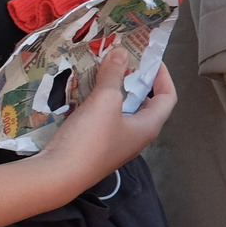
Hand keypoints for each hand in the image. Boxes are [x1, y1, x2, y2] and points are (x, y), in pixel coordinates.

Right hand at [41, 51, 175, 194]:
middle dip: (136, 81)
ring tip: (103, 72)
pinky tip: (84, 93)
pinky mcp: (95, 147)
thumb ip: (114, 75)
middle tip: (123, 62)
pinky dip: (98, 104)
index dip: (163, 76)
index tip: (151, 59)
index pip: (167, 97)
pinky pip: (103, 120)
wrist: (58, 175)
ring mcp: (115, 144)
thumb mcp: (105, 101)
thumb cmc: (91, 138)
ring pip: (121, 111)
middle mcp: (136, 136)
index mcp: (148, 126)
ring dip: (114, 91)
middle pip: (144, 103)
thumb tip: (121, 51)